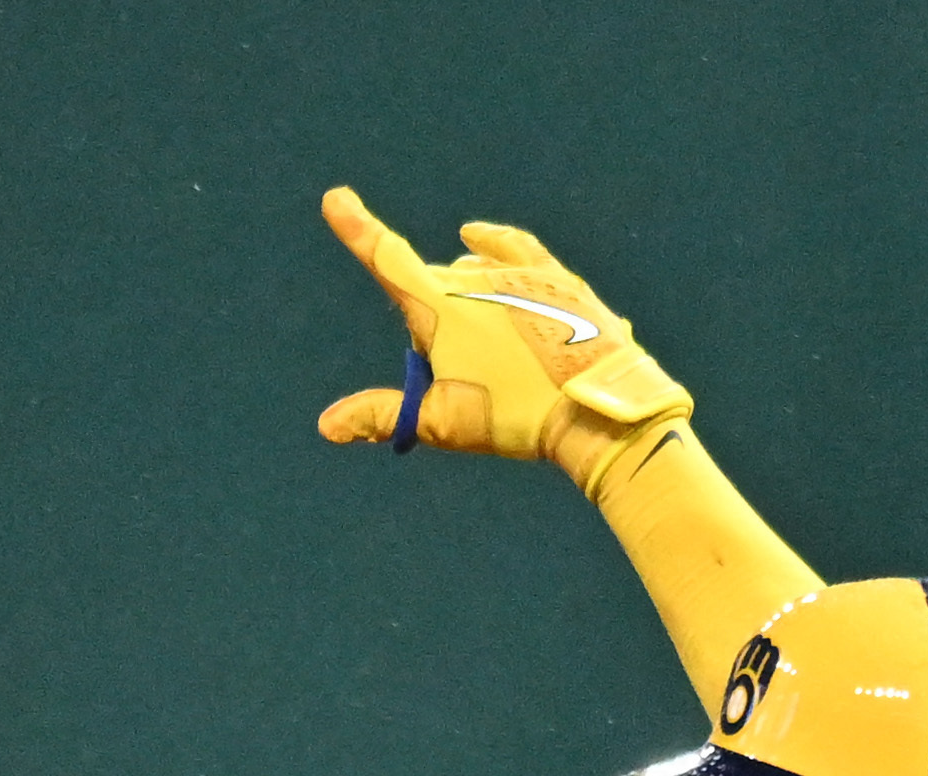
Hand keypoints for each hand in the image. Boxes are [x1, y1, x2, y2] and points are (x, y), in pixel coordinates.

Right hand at [313, 191, 697, 475]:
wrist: (600, 408)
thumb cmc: (517, 418)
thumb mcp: (444, 421)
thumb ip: (384, 415)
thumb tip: (326, 426)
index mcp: (442, 307)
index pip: (387, 259)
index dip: (358, 228)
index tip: (336, 197)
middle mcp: (477, 277)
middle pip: (434, 285)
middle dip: (433, 320)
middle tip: (464, 372)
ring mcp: (520, 273)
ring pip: (472, 270)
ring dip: (464, 294)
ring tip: (480, 338)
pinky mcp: (555, 276)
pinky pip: (512, 246)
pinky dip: (491, 244)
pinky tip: (476, 238)